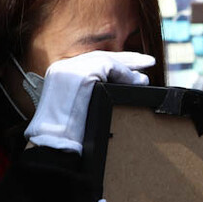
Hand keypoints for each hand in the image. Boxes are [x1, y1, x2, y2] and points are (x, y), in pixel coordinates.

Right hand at [24, 51, 154, 153]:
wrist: (54, 144)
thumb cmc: (67, 135)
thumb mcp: (77, 108)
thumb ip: (90, 94)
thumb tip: (118, 87)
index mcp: (61, 74)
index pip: (91, 62)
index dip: (114, 63)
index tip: (133, 68)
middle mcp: (63, 68)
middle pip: (99, 57)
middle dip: (126, 60)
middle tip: (148, 62)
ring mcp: (70, 69)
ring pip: (106, 61)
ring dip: (129, 70)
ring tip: (145, 79)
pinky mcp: (80, 75)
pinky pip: (109, 67)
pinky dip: (125, 75)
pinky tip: (137, 82)